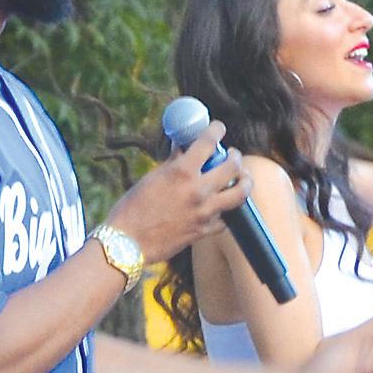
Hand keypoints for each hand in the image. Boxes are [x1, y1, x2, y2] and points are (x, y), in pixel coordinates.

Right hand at [106, 123, 250, 261]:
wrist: (128, 244)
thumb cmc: (132, 208)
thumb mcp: (152, 178)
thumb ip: (173, 162)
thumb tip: (182, 148)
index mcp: (182, 172)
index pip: (208, 142)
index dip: (216, 130)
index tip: (218, 128)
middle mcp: (198, 190)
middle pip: (232, 166)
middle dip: (235, 156)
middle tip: (231, 155)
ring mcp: (205, 212)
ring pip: (240, 193)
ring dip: (244, 181)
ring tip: (242, 177)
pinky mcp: (205, 230)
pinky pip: (226, 218)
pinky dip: (226, 210)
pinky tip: (222, 205)